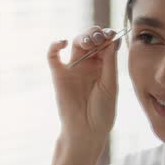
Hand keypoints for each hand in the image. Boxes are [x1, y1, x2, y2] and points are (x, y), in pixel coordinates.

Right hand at [47, 26, 120, 141]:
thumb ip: (109, 63)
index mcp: (104, 66)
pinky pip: (53, 56)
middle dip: (95, 34)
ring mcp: (73, 68)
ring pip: (75, 43)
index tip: (111, 34)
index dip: (107, 36)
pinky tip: (62, 42)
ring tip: (88, 43)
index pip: (105, 43)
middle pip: (90, 39)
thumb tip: (111, 40)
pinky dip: (54, 45)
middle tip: (99, 38)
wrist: (87, 130)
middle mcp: (88, 64)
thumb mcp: (110, 85)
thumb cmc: (102, 111)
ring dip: (82, 38)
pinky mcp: (58, 74)